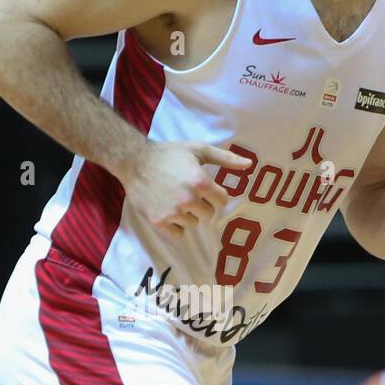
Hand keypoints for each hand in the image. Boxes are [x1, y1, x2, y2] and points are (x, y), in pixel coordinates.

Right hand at [125, 141, 251, 237]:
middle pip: (208, 214)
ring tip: (174, 200)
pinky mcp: (159, 222)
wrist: (135, 161)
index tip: (202, 188)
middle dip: (201, 205)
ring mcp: (173, 212)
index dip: (215, 194)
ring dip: (187, 215)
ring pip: (193, 224)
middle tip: (186, 193)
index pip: (222, 200)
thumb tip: (249, 165)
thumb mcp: (198, 150)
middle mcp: (188, 199)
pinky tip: (168, 212)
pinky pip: (178, 235)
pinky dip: (175, 227)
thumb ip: (225, 158)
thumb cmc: (168, 153)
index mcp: (200, 182)